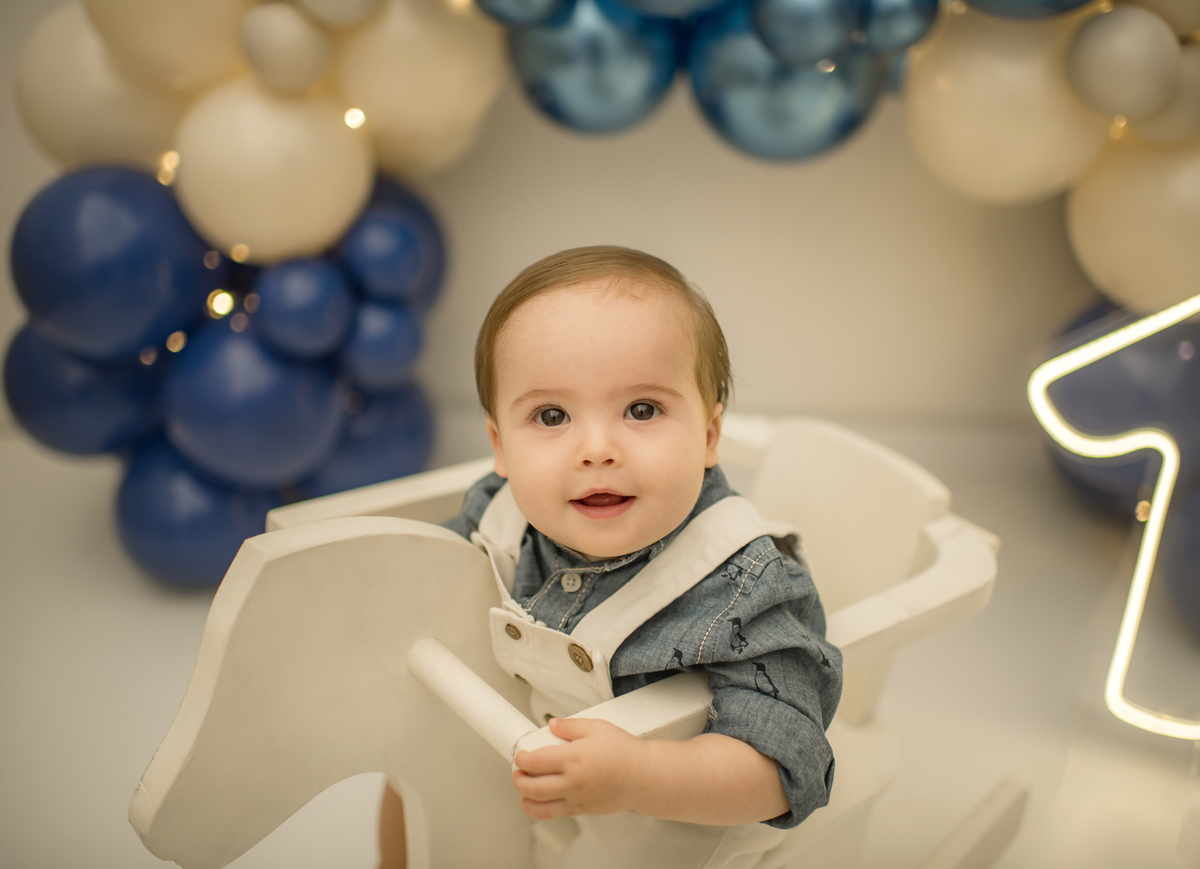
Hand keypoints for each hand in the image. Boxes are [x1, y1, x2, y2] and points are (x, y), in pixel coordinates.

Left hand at [511, 717, 644, 819]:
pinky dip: (546, 808)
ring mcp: (577, 799)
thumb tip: (552, 725)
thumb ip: (571, 725)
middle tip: (517, 773)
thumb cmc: (624, 752)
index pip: (535, 762)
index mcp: (573, 759)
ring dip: (526, 801)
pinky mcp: (584, 810)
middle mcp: (572, 782)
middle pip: (532, 788)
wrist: (644, 776)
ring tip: (524, 791)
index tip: (521, 755)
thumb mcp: (597, 727)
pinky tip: (547, 797)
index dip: (522, 759)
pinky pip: (559, 813)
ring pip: (541, 809)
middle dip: (518, 781)